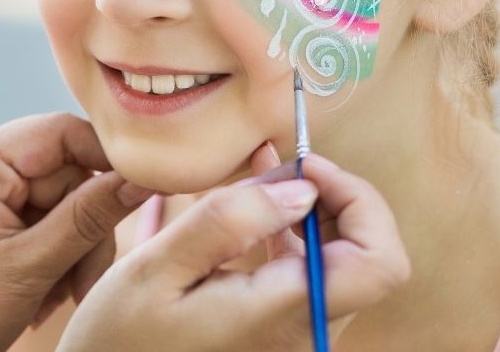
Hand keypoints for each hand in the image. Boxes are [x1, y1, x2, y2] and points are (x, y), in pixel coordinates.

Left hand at [0, 113, 152, 351]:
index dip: (105, 159)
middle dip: (81, 226)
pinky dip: (42, 246)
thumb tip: (141, 178)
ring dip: (66, 244)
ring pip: (48, 196)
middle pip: (59, 171)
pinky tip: (38, 287)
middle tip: (85, 282)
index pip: (59, 131)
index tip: (139, 193)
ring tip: (57, 296)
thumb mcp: (30, 268)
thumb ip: (89, 216)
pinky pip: (24, 209)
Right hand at [57, 153, 409, 351]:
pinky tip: (256, 206)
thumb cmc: (120, 337)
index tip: (306, 168)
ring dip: (310, 211)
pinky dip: (291, 233)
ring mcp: (294, 339)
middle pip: (365, 257)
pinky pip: (308, 278)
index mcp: (282, 317)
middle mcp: (304, 335)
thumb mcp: (157, 267)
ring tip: (263, 175)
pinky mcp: (278, 334)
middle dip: (330, 197)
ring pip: (339, 264)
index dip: (358, 201)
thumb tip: (301, 188)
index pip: (380, 262)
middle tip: (279, 165)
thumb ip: (229, 221)